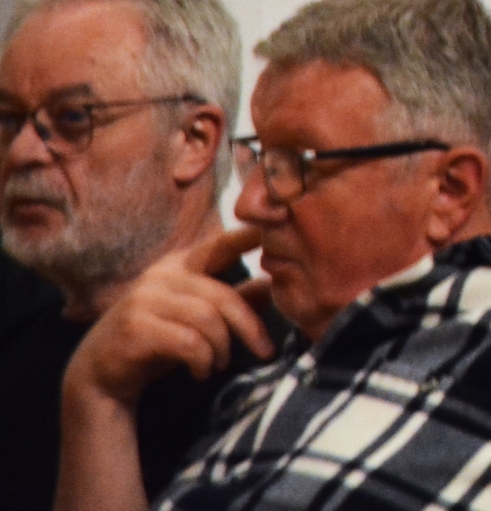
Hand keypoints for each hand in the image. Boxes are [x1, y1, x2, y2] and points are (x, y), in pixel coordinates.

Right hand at [65, 227, 274, 407]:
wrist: (101, 372)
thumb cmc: (157, 338)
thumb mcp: (197, 315)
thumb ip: (232, 299)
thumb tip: (270, 283)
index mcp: (181, 264)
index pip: (221, 245)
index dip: (248, 237)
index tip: (275, 230)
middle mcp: (162, 274)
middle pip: (222, 295)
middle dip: (249, 326)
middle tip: (265, 351)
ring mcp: (145, 299)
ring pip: (207, 319)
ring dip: (222, 348)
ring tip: (220, 364)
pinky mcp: (135, 327)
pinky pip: (188, 342)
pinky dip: (203, 360)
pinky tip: (201, 372)